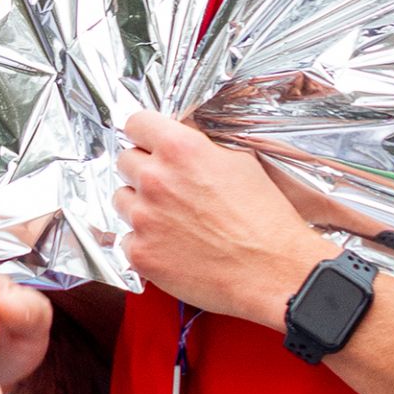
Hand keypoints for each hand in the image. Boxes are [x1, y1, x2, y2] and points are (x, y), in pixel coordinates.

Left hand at [115, 111, 328, 327]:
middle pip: (124, 161)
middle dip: (143, 169)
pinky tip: (172, 245)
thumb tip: (184, 137)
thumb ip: (200, 145)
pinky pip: (127, 239)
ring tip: (172, 219)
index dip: (144, 132)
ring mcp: (144, 218)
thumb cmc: (264, 219)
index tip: (147, 142)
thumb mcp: (241, 160)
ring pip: (121, 199)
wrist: (272, 270)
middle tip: (168, 187)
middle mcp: (156, 180)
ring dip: (139, 205)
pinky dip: (144, 241)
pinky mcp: (141, 254)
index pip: (135, 123)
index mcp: (179, 149)